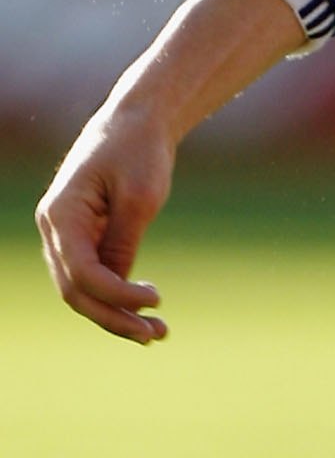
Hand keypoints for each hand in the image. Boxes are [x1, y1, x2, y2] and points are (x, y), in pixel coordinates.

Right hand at [36, 104, 176, 343]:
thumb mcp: (139, 197)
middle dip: (114, 318)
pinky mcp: (83, 238)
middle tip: (156, 335)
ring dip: (116, 315)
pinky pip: (93, 277)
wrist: (137, 123)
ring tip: (157, 334)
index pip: (81, 272)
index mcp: (60, 213)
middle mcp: (54, 227)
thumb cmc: (139, 151)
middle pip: (76, 291)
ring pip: (82, 290)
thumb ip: (123, 242)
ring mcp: (64, 234)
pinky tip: (145, 314)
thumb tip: (118, 286)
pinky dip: (116, 297)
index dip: (117, 295)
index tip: (157, 299)